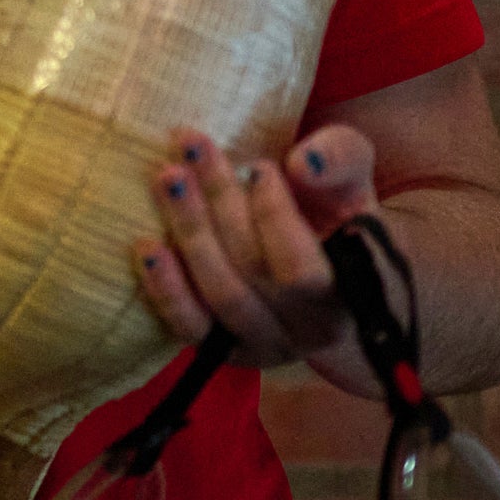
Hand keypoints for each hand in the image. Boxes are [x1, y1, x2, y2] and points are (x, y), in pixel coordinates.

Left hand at [135, 121, 386, 400]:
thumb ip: (343, 159)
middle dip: (220, 204)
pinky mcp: (224, 349)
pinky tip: (145, 248)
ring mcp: (264, 344)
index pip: (305, 267)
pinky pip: (191, 327)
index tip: (257, 166)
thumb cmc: (338, 216)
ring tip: (167, 179)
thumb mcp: (353, 180)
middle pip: (255, 271)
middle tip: (190, 150)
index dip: (276, 217)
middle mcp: (310, 329)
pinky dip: (166, 289)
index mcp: (354, 292)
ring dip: (190, 233)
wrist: (326, 275)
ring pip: (221, 295)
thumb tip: (303, 162)